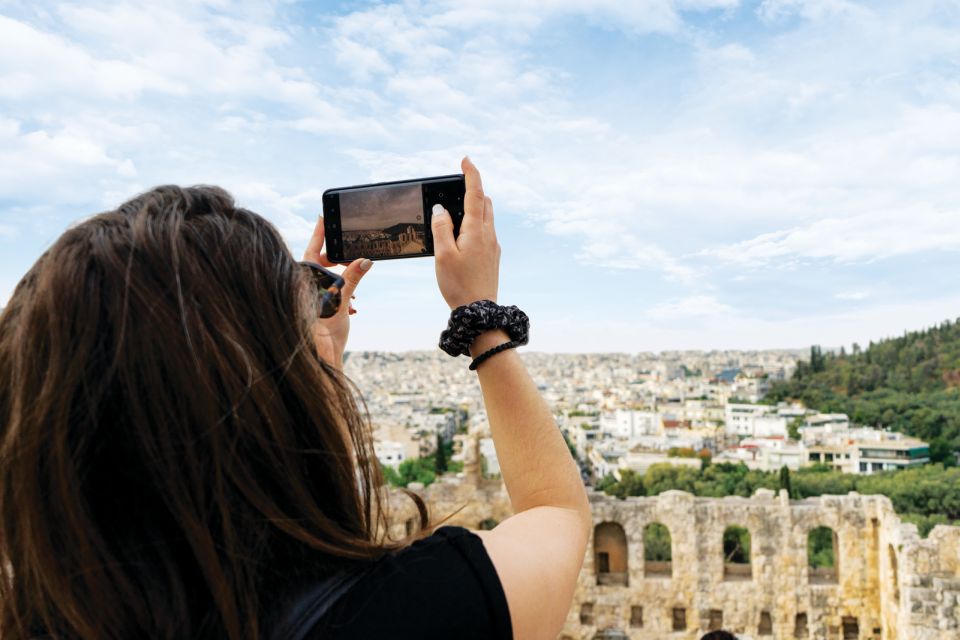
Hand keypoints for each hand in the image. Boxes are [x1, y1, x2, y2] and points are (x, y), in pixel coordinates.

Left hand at [302, 216, 371, 365]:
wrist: (321, 356)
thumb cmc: (324, 330)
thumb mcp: (341, 299)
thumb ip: (352, 277)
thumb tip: (365, 260)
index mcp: (305, 278)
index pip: (313, 248)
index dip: (320, 232)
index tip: (323, 216)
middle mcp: (304, 285)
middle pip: (320, 262)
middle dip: (338, 260)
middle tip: (352, 258)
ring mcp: (309, 296)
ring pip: (326, 278)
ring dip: (342, 280)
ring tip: (354, 290)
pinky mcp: (316, 307)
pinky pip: (329, 292)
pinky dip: (341, 293)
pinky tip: (352, 304)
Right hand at [431, 157, 499, 308]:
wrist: (479, 312)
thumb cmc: (459, 285)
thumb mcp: (443, 256)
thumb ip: (441, 229)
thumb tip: (441, 209)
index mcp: (476, 231)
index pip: (476, 194)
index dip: (471, 174)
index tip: (466, 160)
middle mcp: (489, 234)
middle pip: (485, 202)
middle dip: (473, 190)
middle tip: (456, 187)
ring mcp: (493, 246)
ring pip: (487, 217)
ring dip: (475, 207)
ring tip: (455, 214)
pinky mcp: (493, 256)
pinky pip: (486, 231)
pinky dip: (476, 224)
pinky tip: (462, 236)